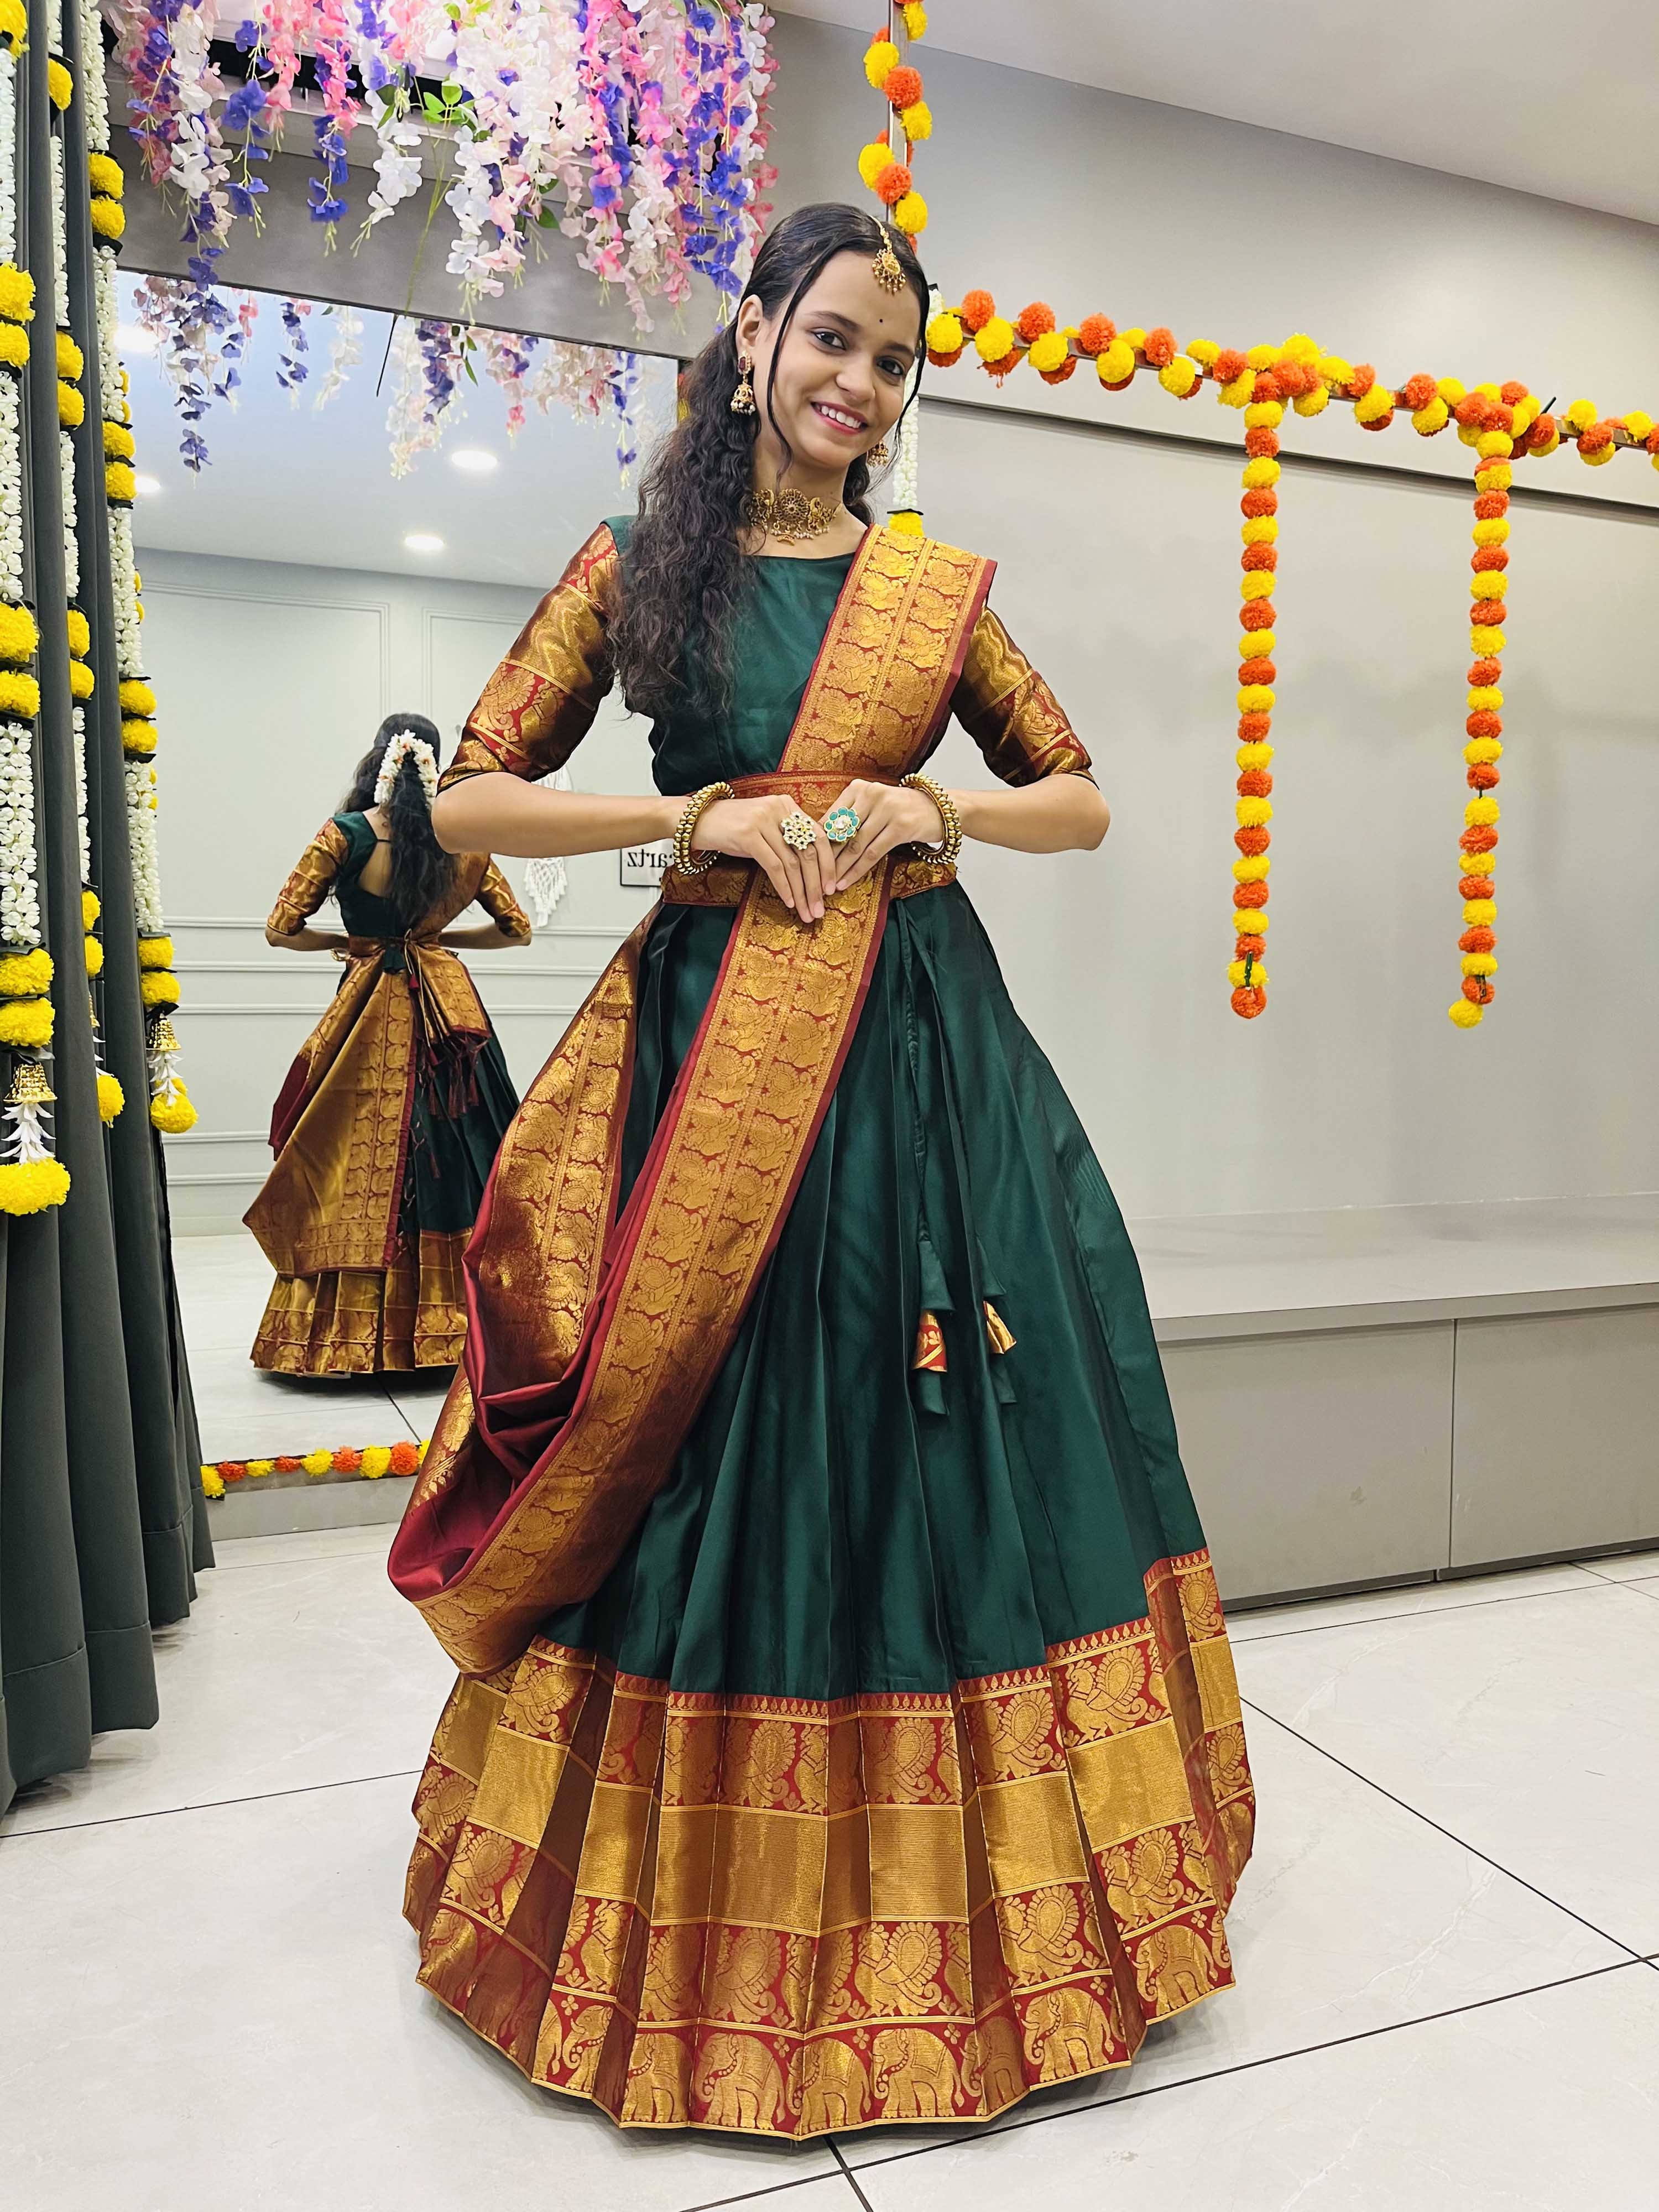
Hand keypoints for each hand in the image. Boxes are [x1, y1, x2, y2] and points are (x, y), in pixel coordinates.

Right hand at [691, 793, 834, 919]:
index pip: (819, 836)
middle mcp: (779, 809)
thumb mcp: (765, 827)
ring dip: (802, 892)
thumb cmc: (733, 828)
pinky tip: (788, 902)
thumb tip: (812, 871)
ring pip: (793, 862)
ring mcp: (763, 820)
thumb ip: (787, 839)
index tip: (832, 889)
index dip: (828, 865)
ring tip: (806, 911)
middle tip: (820, 908)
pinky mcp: (748, 835)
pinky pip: (774, 866)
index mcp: (788, 805)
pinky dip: (784, 887)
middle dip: (817, 885)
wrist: (696, 819)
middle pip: (808, 851)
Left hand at [825, 779, 946, 892]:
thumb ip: (850, 817)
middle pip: (840, 833)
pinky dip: (857, 870)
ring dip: (839, 868)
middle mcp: (871, 795)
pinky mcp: (900, 827)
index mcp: (858, 788)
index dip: (816, 842)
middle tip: (813, 878)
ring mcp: (886, 810)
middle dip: (825, 859)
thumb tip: (819, 842)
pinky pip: (872, 853)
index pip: (830, 818)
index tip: (806, 860)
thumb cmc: (901, 809)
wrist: (939, 808)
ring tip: (827, 885)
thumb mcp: (873, 805)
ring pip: (855, 845)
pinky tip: (846, 882)